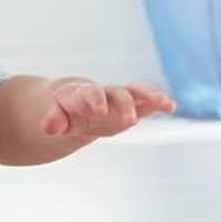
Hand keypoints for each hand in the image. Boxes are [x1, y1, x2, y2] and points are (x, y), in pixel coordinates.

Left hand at [41, 77, 175, 138]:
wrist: (71, 101)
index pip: (88, 94)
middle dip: (124, 104)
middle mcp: (103, 94)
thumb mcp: (53, 118)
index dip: (94, 99)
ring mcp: (118, 100)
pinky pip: (146, 102)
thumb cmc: (62, 110)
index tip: (99, 109)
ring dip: (149, 96)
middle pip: (117, 94)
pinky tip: (171, 107)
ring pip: (135, 93)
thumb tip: (49, 128)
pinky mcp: (131, 106)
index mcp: (81, 95)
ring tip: (164, 103)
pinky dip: (158, 102)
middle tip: (129, 120)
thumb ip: (53, 121)